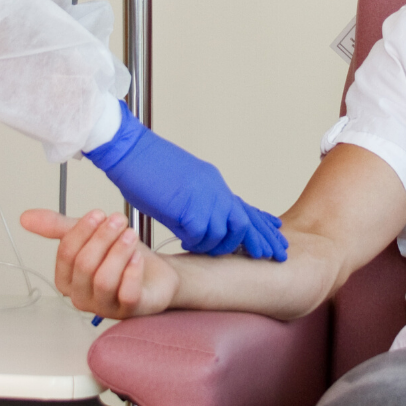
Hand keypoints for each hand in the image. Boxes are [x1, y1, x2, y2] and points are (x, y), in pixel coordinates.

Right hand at [20, 209, 177, 319]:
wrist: (157, 274)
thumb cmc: (121, 259)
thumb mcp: (90, 237)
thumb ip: (59, 228)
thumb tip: (25, 218)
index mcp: (68, 281)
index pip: (66, 255)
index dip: (82, 231)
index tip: (98, 214)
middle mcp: (83, 298)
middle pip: (84, 265)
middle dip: (102, 237)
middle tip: (118, 220)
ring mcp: (106, 307)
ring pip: (104, 279)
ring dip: (118, 251)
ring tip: (130, 235)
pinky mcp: (130, 311)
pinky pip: (127, 294)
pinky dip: (132, 272)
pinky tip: (138, 257)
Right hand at [85, 113, 286, 260]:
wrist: (129, 149)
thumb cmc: (145, 168)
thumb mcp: (179, 188)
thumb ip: (194, 206)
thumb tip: (197, 232)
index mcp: (213, 184)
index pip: (244, 207)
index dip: (262, 223)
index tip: (276, 233)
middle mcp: (214, 189)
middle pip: (245, 221)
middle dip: (257, 241)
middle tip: (269, 256)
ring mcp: (203, 197)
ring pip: (225, 233)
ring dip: (215, 246)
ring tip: (203, 249)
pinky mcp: (188, 206)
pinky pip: (200, 235)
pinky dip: (194, 243)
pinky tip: (185, 243)